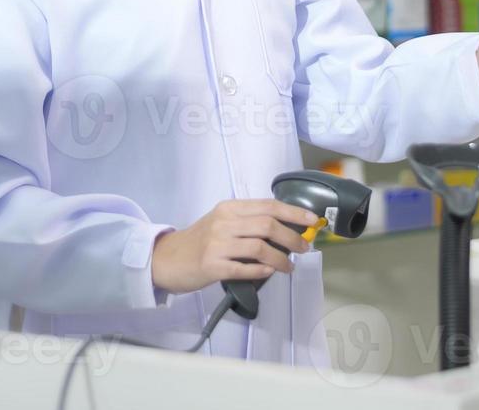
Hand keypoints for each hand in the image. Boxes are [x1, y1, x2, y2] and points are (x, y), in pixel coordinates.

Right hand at [151, 199, 318, 294]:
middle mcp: (224, 222)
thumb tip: (284, 230)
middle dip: (292, 237)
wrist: (166, 258)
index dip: (294, 212)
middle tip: (304, 248)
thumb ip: (247, 222)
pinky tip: (270, 273)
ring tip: (289, 266)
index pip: (268, 206)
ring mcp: (217, 244)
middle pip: (268, 226)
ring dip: (281, 258)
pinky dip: (262, 271)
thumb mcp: (221, 222)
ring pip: (260, 248)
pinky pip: (245, 269)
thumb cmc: (198, 241)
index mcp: (229, 208)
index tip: (312, 220)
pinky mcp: (212, 266)